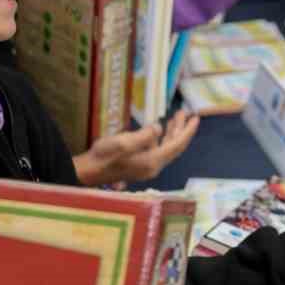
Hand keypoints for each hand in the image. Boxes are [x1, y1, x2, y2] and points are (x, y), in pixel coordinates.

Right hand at [72, 110, 199, 187]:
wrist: (88, 171)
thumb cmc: (104, 156)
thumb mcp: (124, 142)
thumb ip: (144, 135)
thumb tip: (158, 128)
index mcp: (153, 161)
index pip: (177, 145)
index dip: (188, 131)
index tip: (196, 117)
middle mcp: (154, 166)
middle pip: (174, 146)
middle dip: (181, 129)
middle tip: (185, 112)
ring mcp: (147, 167)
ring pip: (166, 148)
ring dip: (172, 132)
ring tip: (176, 116)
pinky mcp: (140, 166)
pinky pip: (158, 150)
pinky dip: (162, 138)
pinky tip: (158, 129)